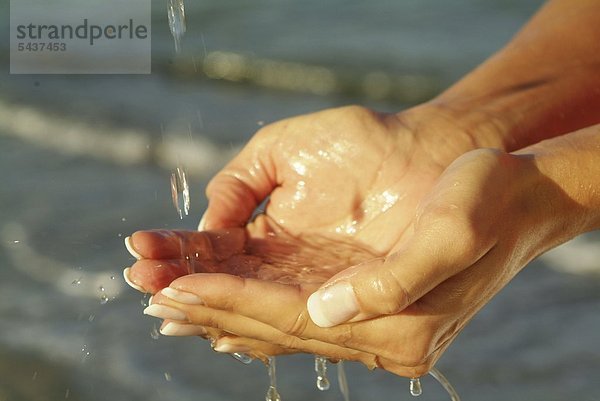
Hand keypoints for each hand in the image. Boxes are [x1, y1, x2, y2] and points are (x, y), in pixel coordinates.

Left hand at [124, 104, 490, 373]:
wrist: (519, 197)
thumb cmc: (488, 201)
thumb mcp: (452, 233)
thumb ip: (391, 284)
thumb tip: (322, 313)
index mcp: (399, 324)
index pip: (292, 319)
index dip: (231, 300)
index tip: (176, 285)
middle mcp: (379, 334)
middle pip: (276, 327)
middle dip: (211, 309)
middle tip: (151, 296)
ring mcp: (372, 323)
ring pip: (279, 324)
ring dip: (223, 310)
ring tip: (170, 302)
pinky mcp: (366, 304)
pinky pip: (295, 316)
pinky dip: (254, 309)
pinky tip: (223, 312)